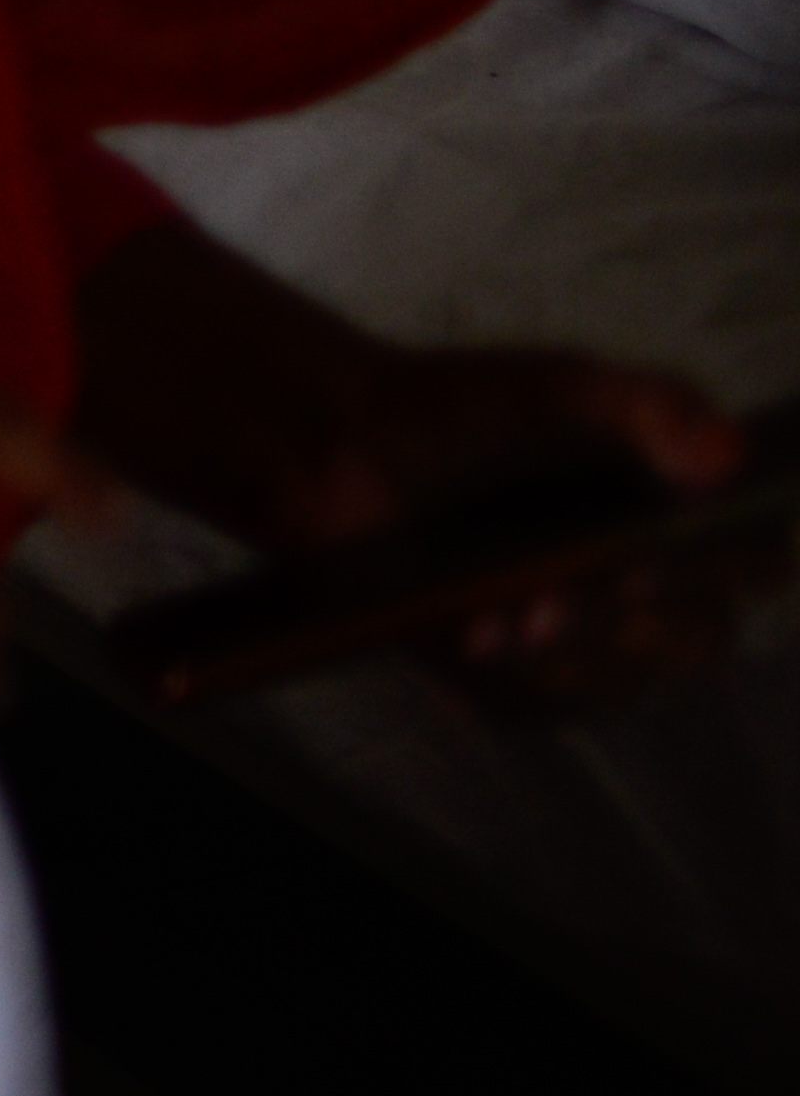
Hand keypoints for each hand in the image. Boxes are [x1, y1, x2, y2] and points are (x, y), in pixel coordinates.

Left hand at [129, 315, 755, 718]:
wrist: (343, 445)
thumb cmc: (465, 411)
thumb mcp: (564, 388)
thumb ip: (655, 408)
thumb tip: (729, 450)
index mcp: (684, 517)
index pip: (753, 559)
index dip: (719, 569)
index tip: (649, 560)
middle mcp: (653, 590)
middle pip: (693, 639)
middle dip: (625, 624)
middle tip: (554, 599)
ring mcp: (588, 642)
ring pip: (614, 682)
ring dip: (558, 656)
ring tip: (493, 619)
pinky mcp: (517, 680)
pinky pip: (533, 707)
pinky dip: (503, 681)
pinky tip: (466, 640)